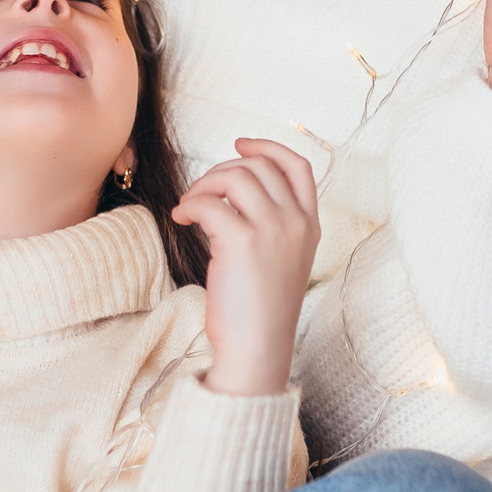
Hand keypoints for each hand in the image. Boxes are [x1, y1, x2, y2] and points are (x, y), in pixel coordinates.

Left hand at [170, 138, 319, 396]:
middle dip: (222, 169)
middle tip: (201, 191)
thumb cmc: (260, 310)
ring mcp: (273, 229)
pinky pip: (210, 202)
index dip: (266, 146)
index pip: (297, 166)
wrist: (258, 347)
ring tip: (189, 206)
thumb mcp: (280, 261)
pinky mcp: (243, 241)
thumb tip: (231, 193)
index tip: (239, 144)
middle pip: (259, 165)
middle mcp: (296, 222)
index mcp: (310, 225)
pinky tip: (181, 219)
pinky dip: (190, 204)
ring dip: (203, 184)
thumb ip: (272, 226)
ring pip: (235, 175)